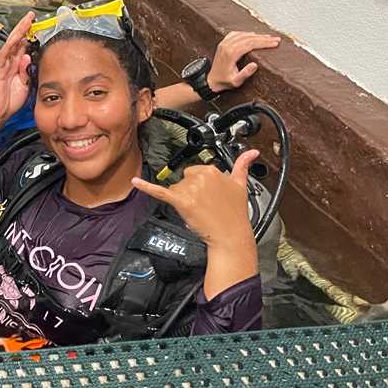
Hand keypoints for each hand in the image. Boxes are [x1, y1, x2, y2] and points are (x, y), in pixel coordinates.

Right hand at [0, 11, 33, 124]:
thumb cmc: (8, 101)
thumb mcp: (24, 85)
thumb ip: (27, 71)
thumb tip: (29, 57)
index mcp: (16, 65)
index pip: (23, 46)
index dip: (30, 35)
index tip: (37, 25)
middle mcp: (9, 62)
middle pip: (17, 41)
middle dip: (24, 27)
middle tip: (31, 16)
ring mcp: (3, 64)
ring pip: (11, 44)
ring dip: (18, 32)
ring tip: (26, 21)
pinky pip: (4, 55)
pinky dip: (10, 46)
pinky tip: (15, 38)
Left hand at [131, 149, 258, 249]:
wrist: (230, 235)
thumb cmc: (235, 212)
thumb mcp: (241, 185)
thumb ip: (243, 165)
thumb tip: (252, 152)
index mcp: (212, 170)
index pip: (196, 171)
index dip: (201, 185)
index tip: (210, 195)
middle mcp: (200, 176)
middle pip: (184, 179)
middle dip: (191, 191)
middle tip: (205, 205)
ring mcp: (190, 189)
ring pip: (176, 188)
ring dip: (183, 199)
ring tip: (199, 210)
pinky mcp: (180, 201)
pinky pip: (160, 191)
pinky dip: (146, 187)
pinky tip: (135, 182)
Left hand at [208, 31, 279, 92]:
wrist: (211, 80)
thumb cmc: (224, 82)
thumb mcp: (236, 82)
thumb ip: (245, 74)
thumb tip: (255, 65)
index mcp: (230, 54)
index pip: (251, 44)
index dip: (264, 43)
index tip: (274, 43)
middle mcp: (226, 46)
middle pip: (248, 38)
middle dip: (264, 38)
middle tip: (276, 39)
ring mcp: (224, 44)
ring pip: (243, 35)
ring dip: (257, 35)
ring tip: (268, 37)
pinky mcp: (223, 43)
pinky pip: (235, 34)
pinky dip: (245, 33)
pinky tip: (253, 34)